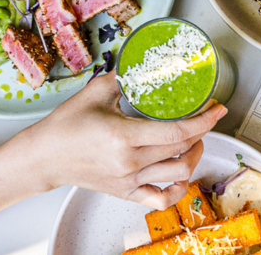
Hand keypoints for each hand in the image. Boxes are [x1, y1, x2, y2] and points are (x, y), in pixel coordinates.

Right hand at [16, 71, 227, 208]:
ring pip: (177, 174)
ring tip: (196, 140)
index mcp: (123, 137)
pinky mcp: (125, 192)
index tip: (217, 108)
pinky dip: (177, 190)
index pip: (176, 132)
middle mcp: (129, 162)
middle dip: (203, 130)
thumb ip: (124, 75)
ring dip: (195, 156)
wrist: (43, 157)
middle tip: (207, 116)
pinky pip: (160, 199)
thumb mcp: (96, 92)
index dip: (203, 120)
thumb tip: (144, 61)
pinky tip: (182, 175)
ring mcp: (128, 181)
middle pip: (182, 149)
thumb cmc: (66, 126)